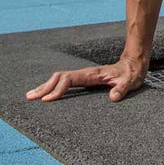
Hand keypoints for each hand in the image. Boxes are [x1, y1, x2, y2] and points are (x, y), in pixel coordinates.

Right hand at [24, 55, 147, 102]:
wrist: (134, 64)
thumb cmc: (131, 74)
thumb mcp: (130, 81)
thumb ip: (122, 88)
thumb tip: (113, 97)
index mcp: (92, 74)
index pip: (70, 79)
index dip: (58, 89)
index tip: (47, 100)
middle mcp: (85, 74)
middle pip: (59, 78)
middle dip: (44, 87)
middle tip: (30, 98)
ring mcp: (84, 76)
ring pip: (60, 79)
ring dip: (45, 87)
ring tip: (31, 96)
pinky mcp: (85, 80)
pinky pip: (65, 82)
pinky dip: (53, 87)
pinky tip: (46, 95)